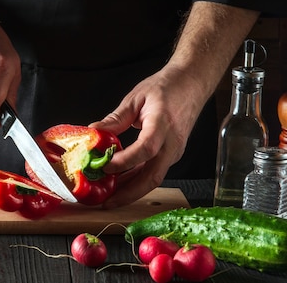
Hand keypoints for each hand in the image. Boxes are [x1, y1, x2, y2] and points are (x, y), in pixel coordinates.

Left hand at [89, 63, 206, 208]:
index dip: (125, 161)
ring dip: (132, 191)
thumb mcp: (136, 98)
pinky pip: (155, 172)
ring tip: (109, 198)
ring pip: (154, 178)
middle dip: (128, 193)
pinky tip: (122, 184)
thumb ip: (115, 119)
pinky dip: (138, 180)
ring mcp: (174, 151)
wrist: (191, 84)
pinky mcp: (172, 154)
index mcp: (162, 124)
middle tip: (106, 202)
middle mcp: (172, 143)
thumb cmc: (167, 87)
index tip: (106, 166)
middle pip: (152, 176)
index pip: (146, 149)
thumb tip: (94, 133)